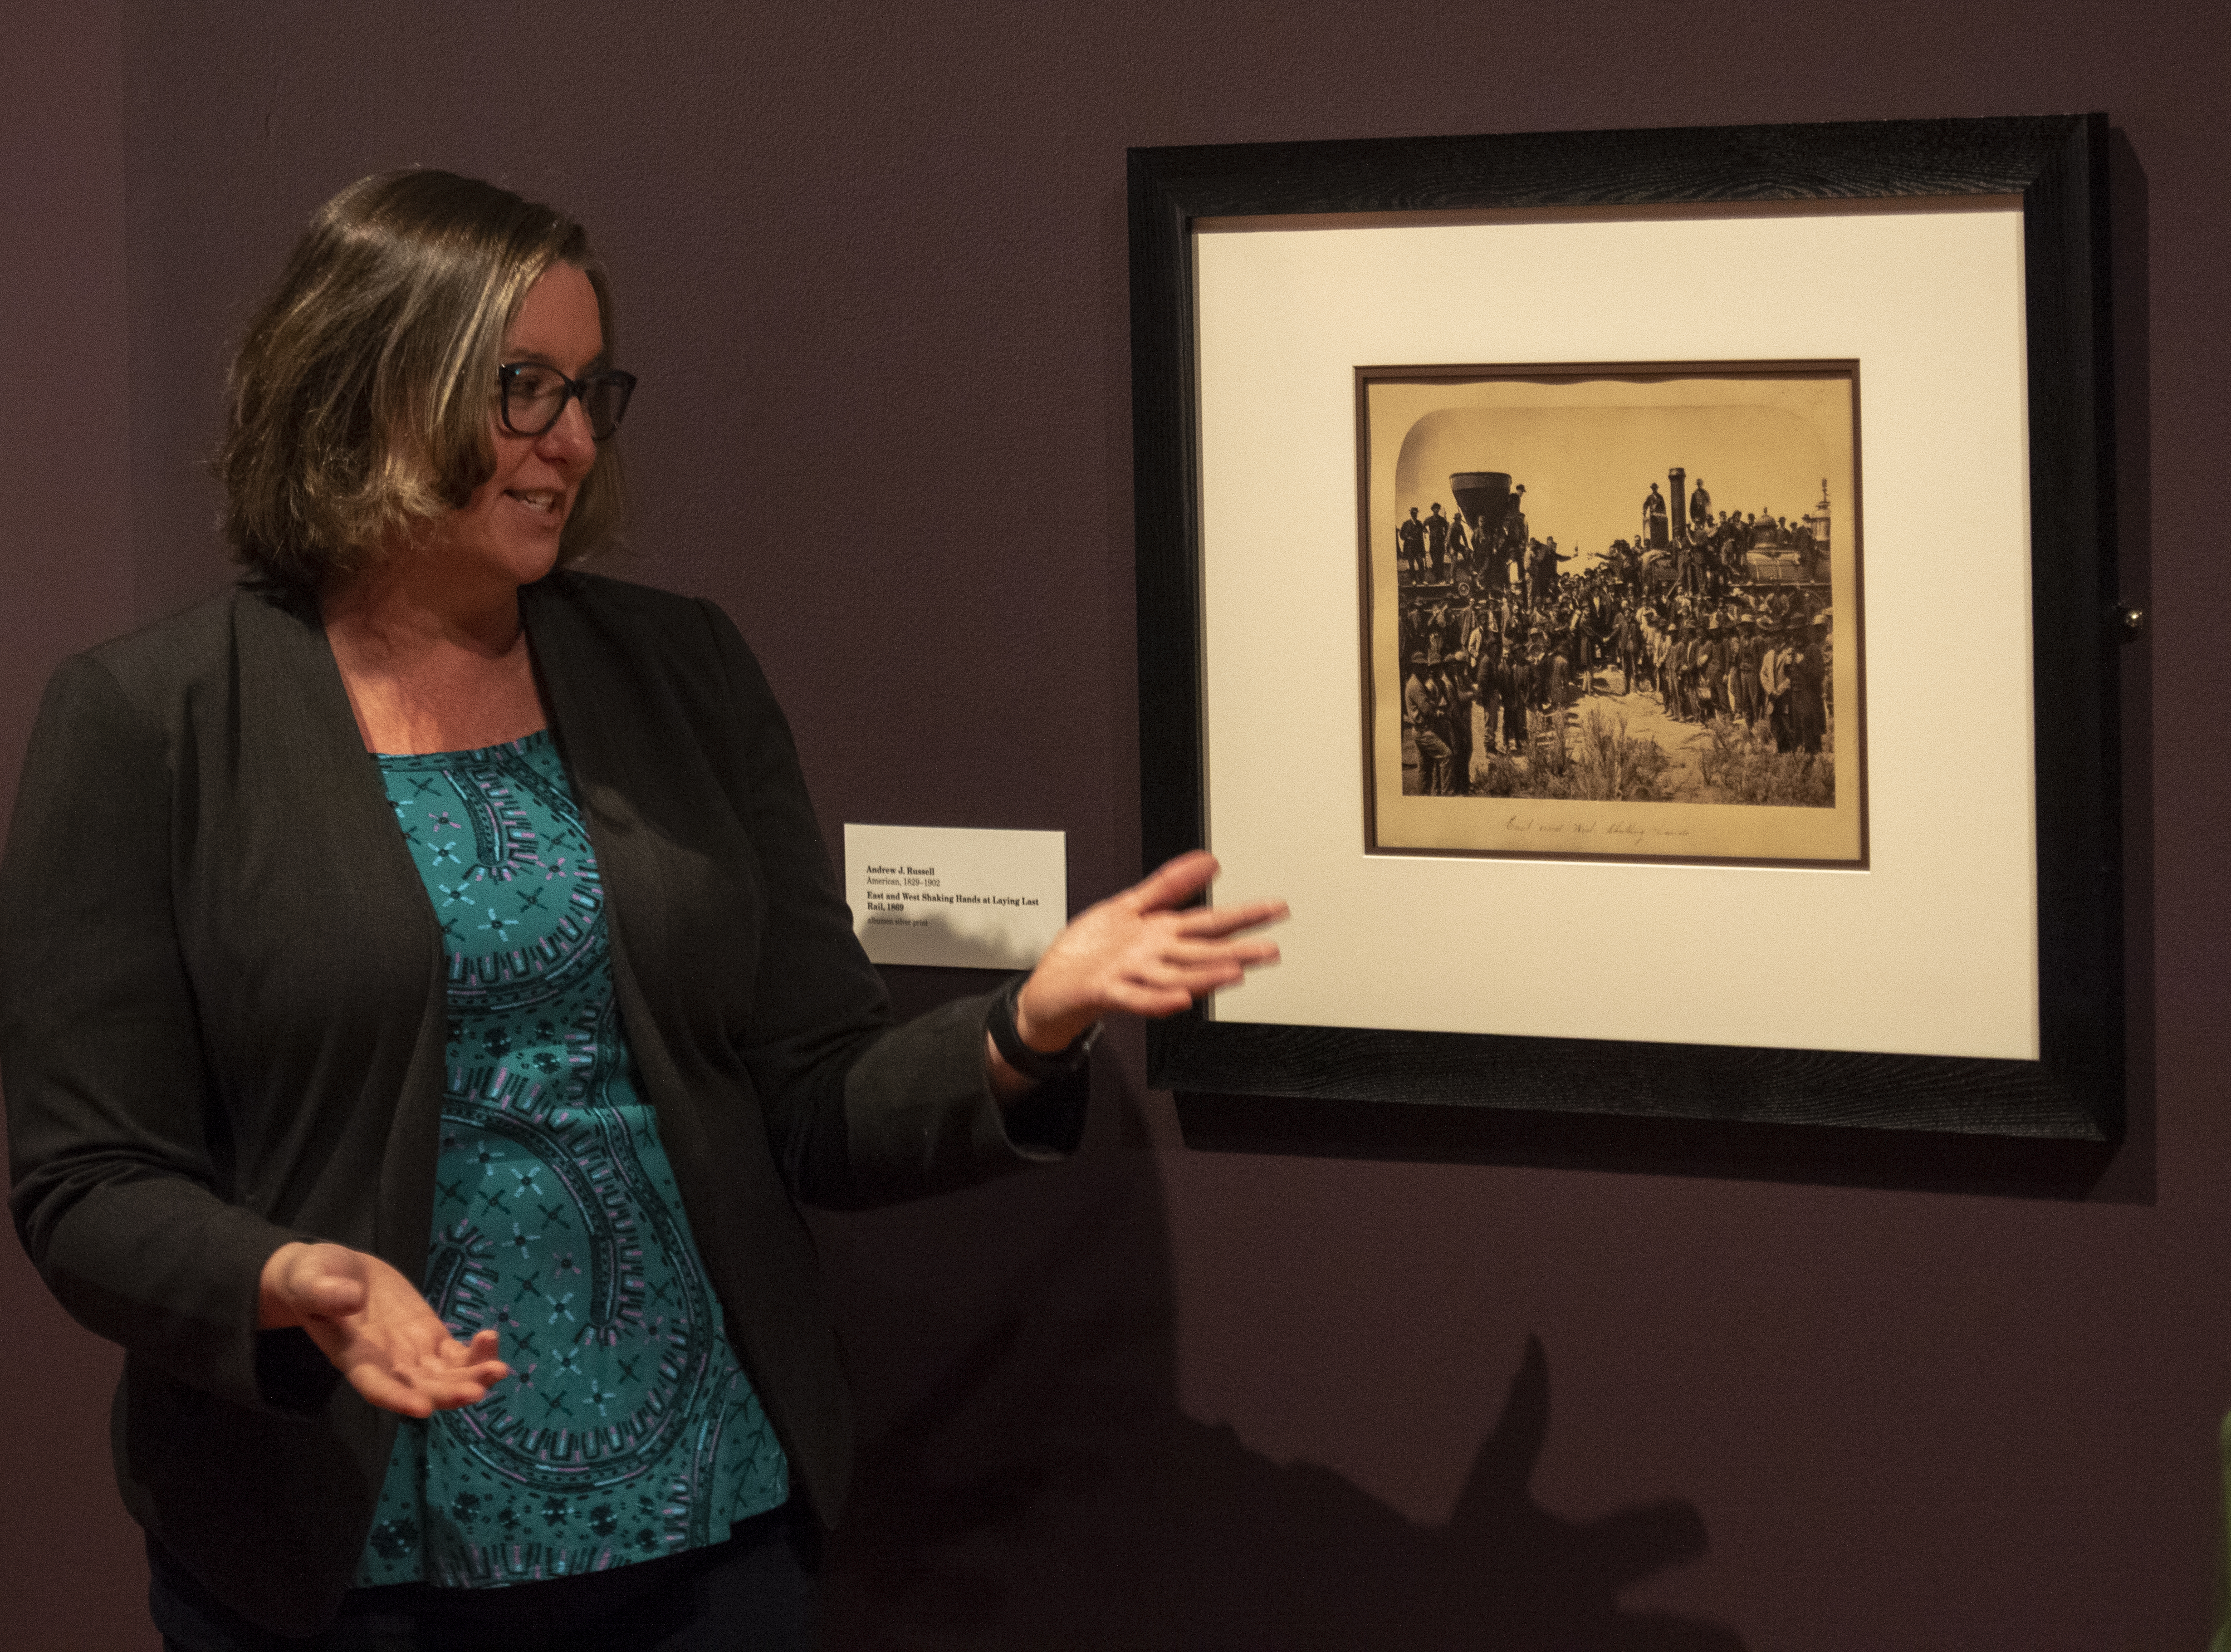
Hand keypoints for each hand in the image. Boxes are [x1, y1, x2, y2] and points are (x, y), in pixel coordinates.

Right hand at [259, 1241, 508, 1417]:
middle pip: (421, 1389)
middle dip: (449, 1393)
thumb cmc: (312, 1278)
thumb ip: (323, 1293)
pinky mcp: (429, 1337)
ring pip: (445, 1376)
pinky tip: (491, 1340)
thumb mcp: (308, 1279)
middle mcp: (386, 1365)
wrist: (333, 1272)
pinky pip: (456, 1354)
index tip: (423, 1409)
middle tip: (478, 1391)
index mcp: (354, 1358)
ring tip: (499, 1370)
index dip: (398, 1400)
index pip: (376, 1387)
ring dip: (472, 1377)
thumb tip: (351, 1299)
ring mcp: (411, 1353)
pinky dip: (475, 1353)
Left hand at [1010, 850, 1286, 1055]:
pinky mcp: (1106, 991)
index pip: (1211, 923)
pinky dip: (1158, 1000)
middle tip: (1271, 951)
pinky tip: (1179, 1000)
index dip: (1245, 915)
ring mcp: (1131, 976)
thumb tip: (1209, 861)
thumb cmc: (1089, 952)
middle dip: (1237, 951)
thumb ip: (1170, 885)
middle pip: (1201, 953)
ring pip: (1176, 976)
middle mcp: (1153, 958)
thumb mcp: (1129, 905)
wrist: (1049, 988)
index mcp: (1161, 935)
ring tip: (1235, 971)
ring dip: (1206, 976)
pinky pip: (1136, 997)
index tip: (1277, 909)